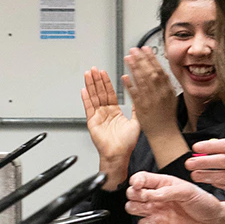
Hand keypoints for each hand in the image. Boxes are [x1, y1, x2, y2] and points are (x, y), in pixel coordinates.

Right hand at [81, 68, 139, 188]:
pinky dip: (86, 98)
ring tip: (88, 74)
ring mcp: (98, 116)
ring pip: (93, 97)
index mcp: (115, 112)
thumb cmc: (126, 144)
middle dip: (97, 80)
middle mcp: (105, 113)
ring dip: (90, 85)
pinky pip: (88, 108)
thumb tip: (140, 98)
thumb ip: (136, 109)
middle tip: (94, 69)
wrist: (118, 154)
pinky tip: (84, 89)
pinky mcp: (92, 122)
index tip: (104, 72)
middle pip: (100, 92)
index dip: (107, 82)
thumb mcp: (136, 122)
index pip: (110, 93)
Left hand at [122, 48, 180, 140]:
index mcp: (168, 89)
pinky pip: (135, 95)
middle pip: (150, 72)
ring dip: (134, 68)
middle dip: (141, 59)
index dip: (151, 58)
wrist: (164, 134)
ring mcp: (151, 100)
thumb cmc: (167, 117)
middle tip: (134, 50)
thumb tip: (160, 72)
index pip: (159, 69)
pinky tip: (124, 77)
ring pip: (142, 81)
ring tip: (128, 58)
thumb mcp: (170, 98)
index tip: (145, 49)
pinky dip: (129, 85)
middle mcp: (160, 93)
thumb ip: (165, 85)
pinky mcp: (142, 108)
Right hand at [126, 171, 224, 223]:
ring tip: (151, 209)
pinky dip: (145, 223)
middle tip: (147, 198)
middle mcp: (157, 197)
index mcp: (164, 184)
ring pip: (133, 208)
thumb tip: (150, 194)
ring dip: (137, 208)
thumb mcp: (189, 191)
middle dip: (135, 195)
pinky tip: (156, 221)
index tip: (138, 185)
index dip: (136, 181)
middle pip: (133, 193)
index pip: (142, 178)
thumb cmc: (205, 204)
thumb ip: (168, 191)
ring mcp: (156, 211)